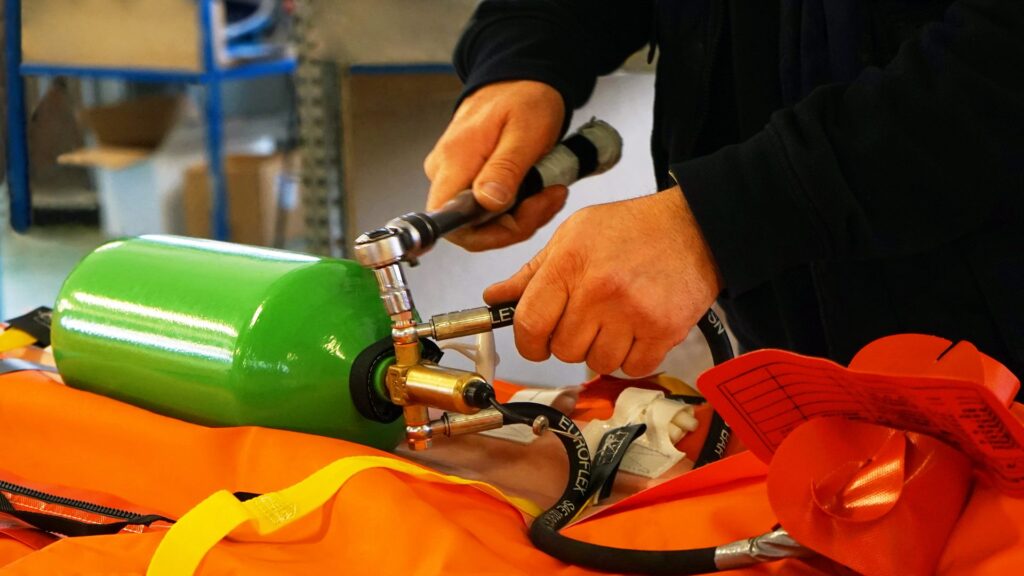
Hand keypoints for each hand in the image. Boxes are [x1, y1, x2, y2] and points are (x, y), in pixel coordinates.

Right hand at [424, 80, 568, 250]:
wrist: (521, 77)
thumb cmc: (525, 98)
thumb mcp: (526, 132)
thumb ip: (505, 169)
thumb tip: (486, 203)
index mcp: (455, 161)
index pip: (450, 224)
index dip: (487, 236)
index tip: (522, 220)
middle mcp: (445, 171)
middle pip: (471, 227)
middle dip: (516, 224)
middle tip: (550, 197)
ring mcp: (455, 174)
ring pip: (483, 220)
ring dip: (522, 214)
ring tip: (550, 188)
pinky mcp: (467, 176)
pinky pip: (489, 207)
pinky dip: (518, 206)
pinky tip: (538, 187)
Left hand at [484, 187, 722, 376]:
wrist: (696, 226)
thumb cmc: (632, 229)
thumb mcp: (573, 235)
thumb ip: (532, 272)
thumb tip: (494, 298)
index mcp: (569, 264)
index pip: (529, 324)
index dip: (528, 342)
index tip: (535, 342)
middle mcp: (599, 290)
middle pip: (563, 350)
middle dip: (569, 342)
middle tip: (586, 320)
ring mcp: (632, 313)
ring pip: (596, 364)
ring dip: (601, 351)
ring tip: (614, 321)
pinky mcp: (663, 331)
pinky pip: (632, 368)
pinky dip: (631, 357)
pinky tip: (636, 331)